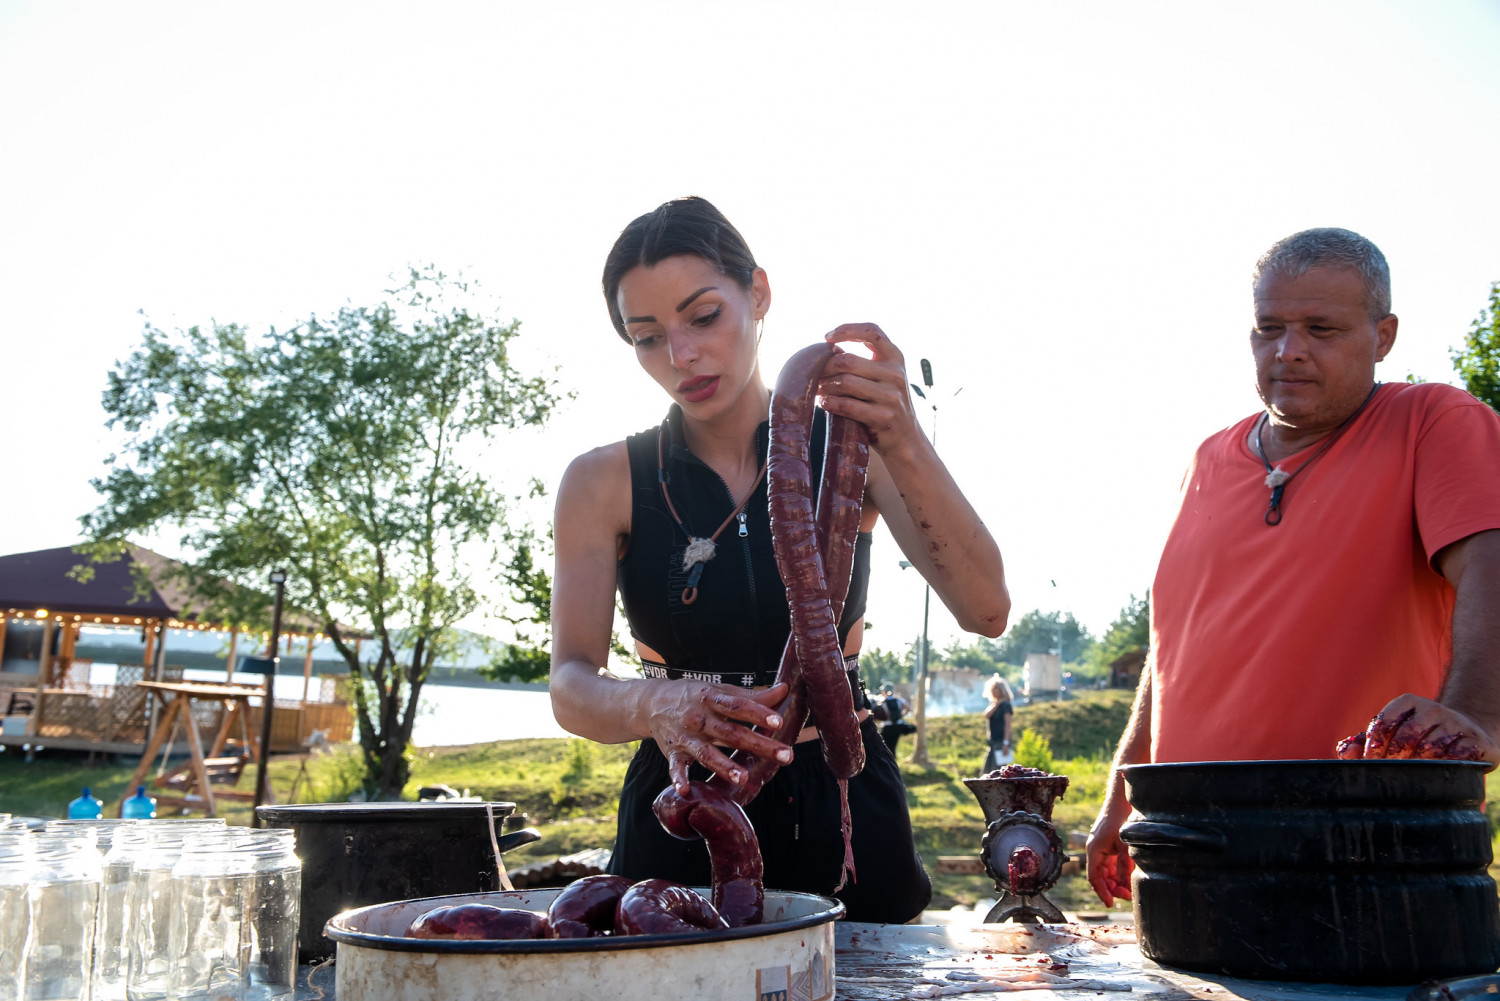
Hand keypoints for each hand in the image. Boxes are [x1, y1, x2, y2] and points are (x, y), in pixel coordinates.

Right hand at [644, 681, 794, 793]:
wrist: (652, 701)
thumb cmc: (694, 696)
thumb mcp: (719, 690)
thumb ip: (751, 696)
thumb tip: (784, 690)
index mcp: (712, 699)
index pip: (738, 706)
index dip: (758, 713)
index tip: (778, 722)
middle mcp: (699, 718)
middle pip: (731, 733)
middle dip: (758, 745)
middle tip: (785, 756)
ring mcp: (685, 737)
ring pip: (706, 752)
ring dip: (723, 765)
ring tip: (742, 778)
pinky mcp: (673, 753)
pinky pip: (676, 767)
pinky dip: (678, 778)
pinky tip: (685, 790)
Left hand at [819, 324, 923, 455]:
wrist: (906, 440)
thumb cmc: (884, 405)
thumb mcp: (883, 379)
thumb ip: (863, 364)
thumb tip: (824, 353)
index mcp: (895, 358)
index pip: (872, 331)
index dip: (847, 329)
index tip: (826, 337)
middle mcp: (896, 374)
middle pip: (848, 360)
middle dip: (824, 367)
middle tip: (813, 375)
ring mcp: (892, 396)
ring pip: (845, 382)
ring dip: (825, 386)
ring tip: (817, 390)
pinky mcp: (884, 417)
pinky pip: (847, 405)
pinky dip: (830, 403)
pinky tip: (824, 403)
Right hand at [1085, 787, 1134, 908]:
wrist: (1121, 800)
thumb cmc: (1121, 819)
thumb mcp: (1124, 843)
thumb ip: (1124, 863)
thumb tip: (1124, 882)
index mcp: (1094, 850)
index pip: (1094, 877)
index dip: (1101, 892)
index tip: (1110, 904)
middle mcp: (1096, 850)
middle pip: (1100, 876)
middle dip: (1112, 889)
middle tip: (1127, 897)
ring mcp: (1102, 848)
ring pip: (1106, 871)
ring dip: (1116, 882)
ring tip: (1130, 890)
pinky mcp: (1110, 845)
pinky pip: (1111, 864)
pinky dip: (1119, 872)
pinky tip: (1129, 878)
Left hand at [1340, 693, 1499, 766]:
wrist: (1469, 735)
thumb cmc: (1421, 739)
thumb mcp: (1395, 735)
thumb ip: (1367, 744)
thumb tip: (1348, 752)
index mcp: (1408, 702)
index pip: (1384, 722)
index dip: (1374, 746)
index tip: (1372, 762)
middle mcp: (1433, 708)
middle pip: (1406, 737)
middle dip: (1395, 759)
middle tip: (1393, 773)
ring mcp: (1457, 722)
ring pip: (1431, 748)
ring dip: (1420, 765)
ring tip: (1416, 774)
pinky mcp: (1477, 739)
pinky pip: (1458, 756)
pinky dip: (1446, 766)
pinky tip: (1441, 771)